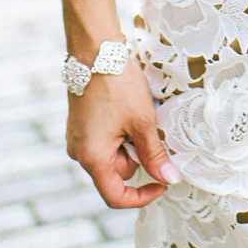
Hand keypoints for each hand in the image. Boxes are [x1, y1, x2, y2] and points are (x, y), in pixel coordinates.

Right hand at [65, 59, 179, 208]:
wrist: (96, 50)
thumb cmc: (118, 85)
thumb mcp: (143, 121)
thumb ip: (154, 154)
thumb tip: (169, 179)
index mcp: (92, 158)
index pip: (115, 196)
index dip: (142, 196)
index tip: (163, 184)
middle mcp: (79, 152)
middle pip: (116, 173)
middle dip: (137, 157)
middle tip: (149, 127)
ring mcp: (77, 138)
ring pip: (112, 155)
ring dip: (129, 142)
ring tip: (137, 113)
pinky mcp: (80, 125)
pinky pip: (104, 141)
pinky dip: (120, 133)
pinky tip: (127, 110)